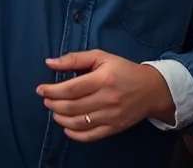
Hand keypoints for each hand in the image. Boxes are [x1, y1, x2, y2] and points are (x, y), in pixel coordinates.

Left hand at [37, 50, 174, 142]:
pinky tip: (66, 127)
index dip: (52, 90)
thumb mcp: (102, 57)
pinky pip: (90, 136)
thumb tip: (49, 63)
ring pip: (78, 122)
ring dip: (61, 118)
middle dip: (53, 104)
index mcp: (103, 79)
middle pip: (72, 106)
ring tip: (54, 111)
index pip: (71, 89)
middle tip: (46, 100)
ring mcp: (111, 116)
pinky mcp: (114, 128)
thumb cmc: (124, 70)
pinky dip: (75, 134)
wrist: (152, 89)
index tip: (41, 89)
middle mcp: (107, 99)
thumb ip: (75, 59)